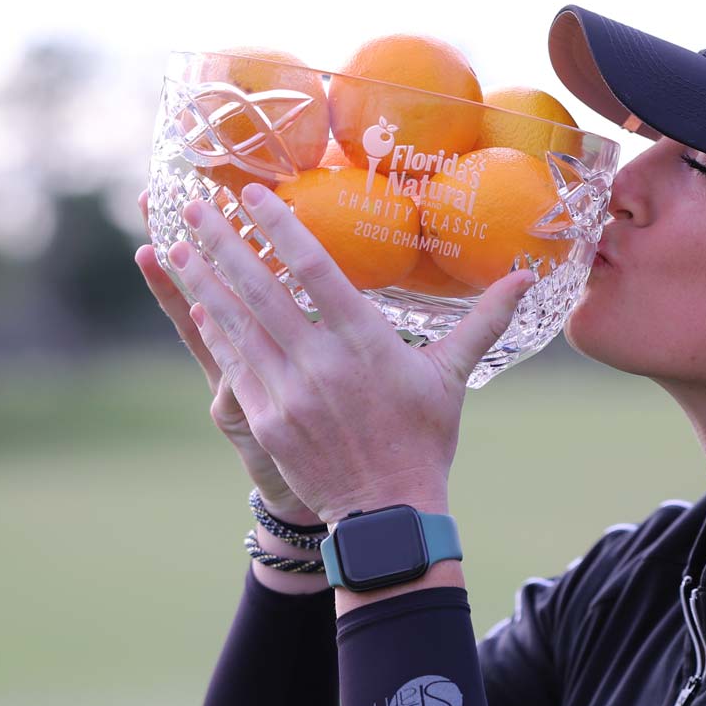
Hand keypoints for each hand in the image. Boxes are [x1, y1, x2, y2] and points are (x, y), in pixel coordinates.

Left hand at [167, 183, 537, 523]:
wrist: (388, 510)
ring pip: (237, 323)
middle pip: (261, 289)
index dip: (278, 227)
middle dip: (223, 242)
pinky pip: (235, 363)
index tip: (251, 194)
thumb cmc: (423, 438)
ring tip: (179, 242)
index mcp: (365, 342)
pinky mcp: (268, 420)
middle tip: (195, 203)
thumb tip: (527, 277)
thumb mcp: (451, 376)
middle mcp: (321, 362)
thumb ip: (483, 322)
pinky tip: (199, 303)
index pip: (313, 269)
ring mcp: (289, 392)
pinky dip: (216, 330)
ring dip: (206, 280)